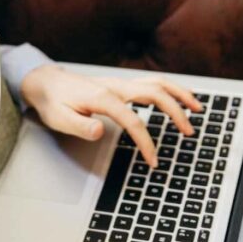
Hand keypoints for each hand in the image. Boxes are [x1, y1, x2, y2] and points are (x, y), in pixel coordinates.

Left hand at [19, 64, 201, 166]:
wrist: (45, 81)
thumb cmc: (52, 101)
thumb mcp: (58, 118)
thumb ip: (79, 126)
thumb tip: (100, 131)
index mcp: (102, 96)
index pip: (133, 120)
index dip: (145, 141)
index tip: (153, 160)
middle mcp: (115, 86)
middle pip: (154, 93)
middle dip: (175, 112)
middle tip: (189, 132)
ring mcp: (120, 83)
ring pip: (157, 83)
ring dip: (179, 94)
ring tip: (197, 108)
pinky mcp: (121, 84)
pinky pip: (151, 83)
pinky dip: (169, 89)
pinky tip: (180, 97)